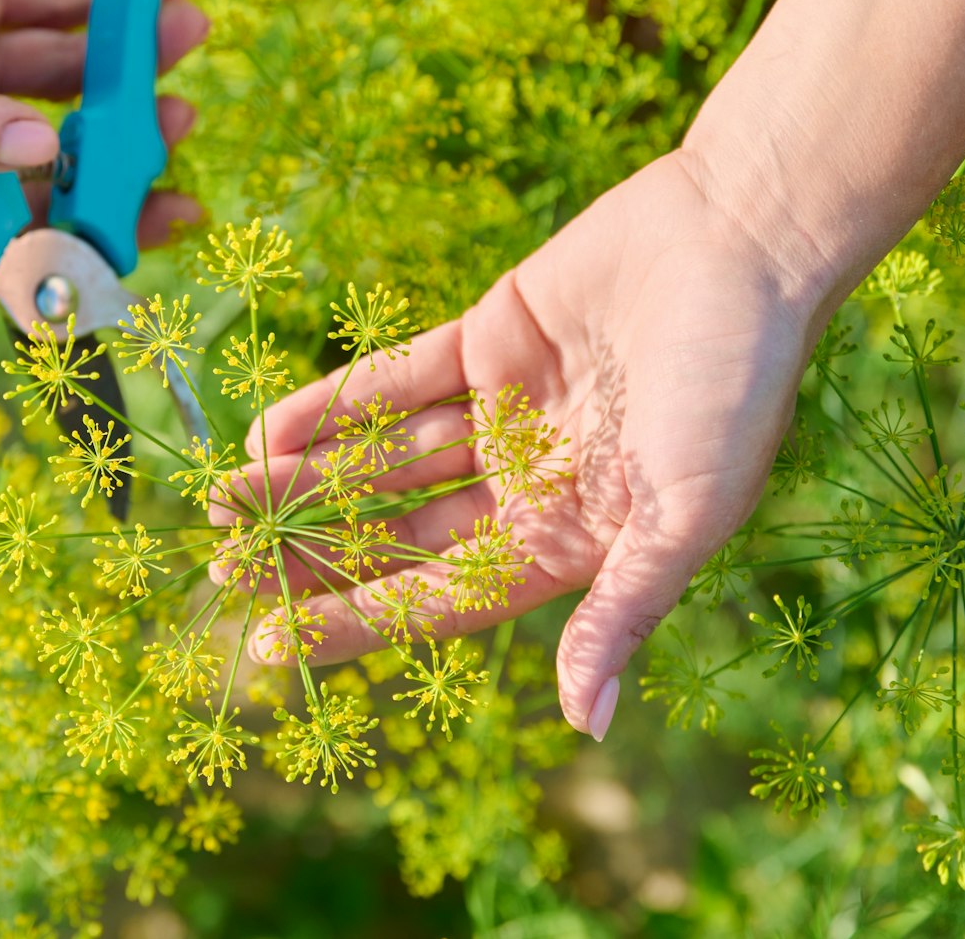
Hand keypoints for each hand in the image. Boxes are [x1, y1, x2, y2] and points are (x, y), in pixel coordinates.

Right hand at [0, 0, 208, 233]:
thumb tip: (39, 152)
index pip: (12, 224)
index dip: (92, 228)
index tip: (168, 213)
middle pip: (54, 155)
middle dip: (124, 141)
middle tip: (184, 116)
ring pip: (63, 77)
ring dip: (126, 60)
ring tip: (184, 24)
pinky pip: (51, 11)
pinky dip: (99, 2)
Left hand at [229, 151, 832, 738]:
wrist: (744, 239)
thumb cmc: (735, 385)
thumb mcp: (685, 512)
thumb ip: (622, 610)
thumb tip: (588, 726)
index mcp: (571, 545)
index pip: (440, 601)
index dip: (356, 624)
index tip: (272, 648)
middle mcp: (526, 488)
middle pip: (397, 537)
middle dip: (313, 554)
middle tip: (223, 568)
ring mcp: (500, 414)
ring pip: (383, 461)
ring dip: (306, 480)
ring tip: (220, 499)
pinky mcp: (482, 341)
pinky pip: (391, 383)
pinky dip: (332, 406)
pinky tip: (268, 431)